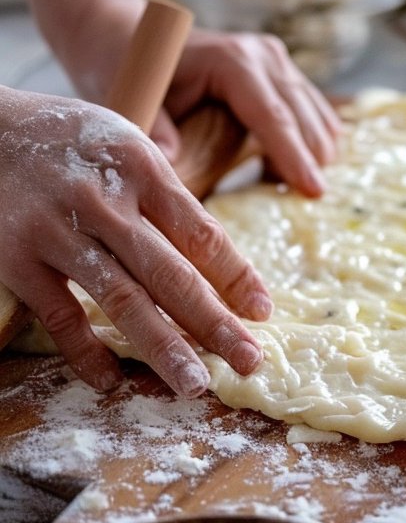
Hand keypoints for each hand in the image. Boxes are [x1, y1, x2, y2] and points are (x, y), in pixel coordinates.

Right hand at [0, 88, 273, 396]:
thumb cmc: (65, 139)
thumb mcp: (122, 141)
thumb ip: (164, 190)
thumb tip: (213, 253)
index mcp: (140, 166)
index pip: (200, 232)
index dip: (236, 276)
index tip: (263, 312)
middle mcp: (103, 200)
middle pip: (170, 273)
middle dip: (214, 322)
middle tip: (249, 361)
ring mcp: (57, 232)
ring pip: (121, 299)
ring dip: (162, 346)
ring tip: (194, 383)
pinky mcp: (16, 260)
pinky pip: (60, 315)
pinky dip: (87, 352)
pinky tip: (113, 380)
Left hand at [151, 29, 341, 195]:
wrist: (139, 38)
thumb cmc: (137, 72)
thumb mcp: (137, 98)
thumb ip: (153, 129)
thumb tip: (170, 162)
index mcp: (232, 61)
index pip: (273, 116)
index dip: (294, 156)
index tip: (313, 192)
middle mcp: (264, 56)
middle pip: (304, 118)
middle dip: (311, 162)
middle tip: (306, 203)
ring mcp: (278, 61)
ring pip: (317, 116)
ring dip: (312, 154)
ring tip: (283, 187)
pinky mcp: (284, 72)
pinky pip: (313, 113)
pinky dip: (309, 143)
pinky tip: (283, 168)